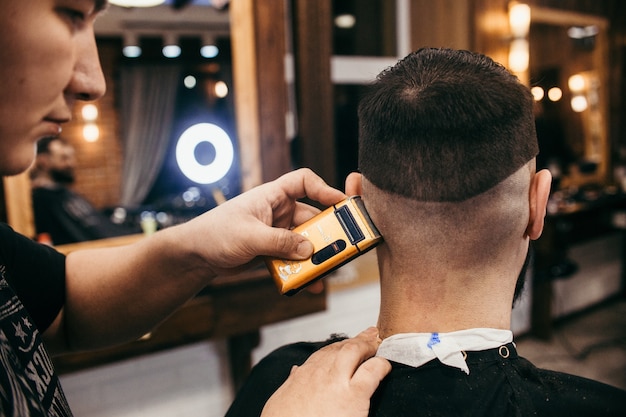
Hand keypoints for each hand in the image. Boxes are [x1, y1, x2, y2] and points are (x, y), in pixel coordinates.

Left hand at [179, 168, 345, 275]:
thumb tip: (308, 250)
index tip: (341, 204)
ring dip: (315, 256)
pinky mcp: (272, 250)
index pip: (303, 182)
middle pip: (311, 217)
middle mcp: (277, 212)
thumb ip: (280, 242)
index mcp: (272, 196)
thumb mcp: (250, 236)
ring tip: (324, 272)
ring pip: (305, 241)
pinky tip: (308, 284)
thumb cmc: (215, 233)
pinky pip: (293, 258)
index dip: (324, 189)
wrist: (196, 256)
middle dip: (326, 234)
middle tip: (341, 248)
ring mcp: (276, 232)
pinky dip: (301, 270)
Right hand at [261, 327, 390, 416]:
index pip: (324, 354)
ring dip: (367, 345)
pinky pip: (372, 371)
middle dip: (357, 339)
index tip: (348, 342)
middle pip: (340, 347)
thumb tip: (296, 371)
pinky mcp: (353, 395)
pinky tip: (385, 367)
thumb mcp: (282, 398)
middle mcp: (319, 373)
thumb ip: (293, 382)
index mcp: (303, 375)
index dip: (339, 346)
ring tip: (378, 344)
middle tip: (369, 334)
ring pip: (354, 350)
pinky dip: (381, 366)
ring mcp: (337, 381)